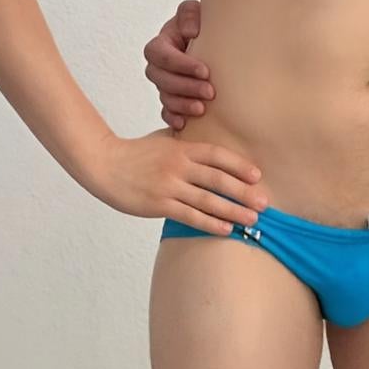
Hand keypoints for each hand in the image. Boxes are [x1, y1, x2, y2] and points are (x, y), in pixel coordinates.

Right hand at [86, 130, 266, 234]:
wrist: (103, 164)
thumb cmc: (135, 153)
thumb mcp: (162, 139)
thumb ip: (185, 140)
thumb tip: (208, 141)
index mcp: (181, 148)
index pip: (217, 156)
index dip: (239, 165)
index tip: (258, 176)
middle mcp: (178, 166)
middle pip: (218, 180)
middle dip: (244, 192)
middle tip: (264, 202)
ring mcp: (169, 186)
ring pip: (208, 201)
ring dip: (233, 211)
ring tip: (252, 219)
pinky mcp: (159, 204)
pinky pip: (190, 216)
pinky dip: (210, 223)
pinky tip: (226, 229)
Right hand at [144, 0, 210, 129]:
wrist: (218, 44)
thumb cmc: (206, 27)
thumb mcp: (197, 12)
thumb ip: (189, 14)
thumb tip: (191, 32)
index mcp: (162, 44)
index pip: (160, 54)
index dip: (180, 64)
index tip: (205, 70)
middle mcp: (159, 66)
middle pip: (160, 79)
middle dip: (185, 87)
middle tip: (210, 92)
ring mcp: (164, 84)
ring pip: (164, 97)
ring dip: (182, 104)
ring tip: (202, 109)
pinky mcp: (172, 100)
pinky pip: (165, 112)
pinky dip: (173, 118)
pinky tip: (184, 124)